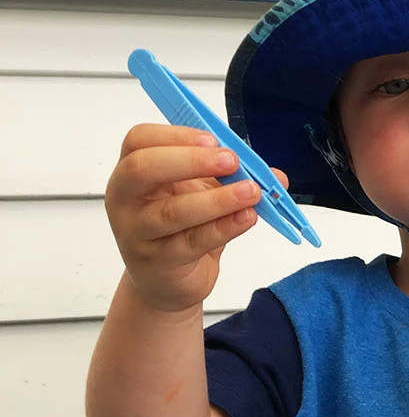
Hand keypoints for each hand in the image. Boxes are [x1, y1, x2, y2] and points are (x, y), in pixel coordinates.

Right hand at [106, 124, 287, 311]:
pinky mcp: (159, 261)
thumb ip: (232, 178)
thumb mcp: (203, 193)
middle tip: (231, 161)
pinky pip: (193, 241)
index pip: (139, 141)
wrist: (166, 280)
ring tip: (251, 192)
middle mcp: (125, 199)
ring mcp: (138, 232)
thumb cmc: (180, 227)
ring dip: (217, 199)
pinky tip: (246, 217)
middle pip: (142, 168)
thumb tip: (276, 175)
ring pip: (173, 211)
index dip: (175, 135)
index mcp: (132, 171)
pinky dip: (224, 227)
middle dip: (191, 161)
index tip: (213, 140)